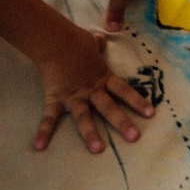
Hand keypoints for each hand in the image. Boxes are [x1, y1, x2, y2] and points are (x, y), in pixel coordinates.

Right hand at [32, 24, 157, 153]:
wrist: (56, 41)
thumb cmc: (76, 41)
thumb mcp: (92, 43)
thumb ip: (98, 45)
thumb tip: (101, 39)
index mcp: (103, 77)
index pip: (123, 91)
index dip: (137, 102)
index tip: (150, 114)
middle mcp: (91, 90)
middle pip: (109, 108)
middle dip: (122, 123)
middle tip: (134, 138)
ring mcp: (73, 97)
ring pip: (84, 118)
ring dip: (91, 134)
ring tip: (99, 150)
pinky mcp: (55, 100)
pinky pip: (49, 118)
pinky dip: (43, 132)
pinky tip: (39, 147)